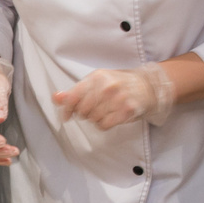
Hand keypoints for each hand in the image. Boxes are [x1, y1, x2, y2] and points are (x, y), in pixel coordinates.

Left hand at [54, 65, 175, 130]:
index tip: (66, 116)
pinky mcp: (126, 110)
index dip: (67, 109)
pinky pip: (104, 125)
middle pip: (82, 111)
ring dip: (95, 119)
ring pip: (93, 119)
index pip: (73, 97)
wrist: (147, 86)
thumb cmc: (120, 84)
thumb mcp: (97, 81)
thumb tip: (56, 98)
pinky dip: (104, 124)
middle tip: (92, 111)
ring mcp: (117, 99)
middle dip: (84, 114)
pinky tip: (110, 118)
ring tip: (104, 112)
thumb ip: (76, 90)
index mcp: (97, 77)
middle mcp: (106, 87)